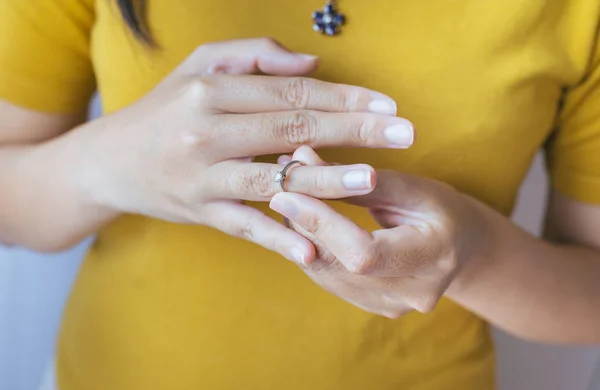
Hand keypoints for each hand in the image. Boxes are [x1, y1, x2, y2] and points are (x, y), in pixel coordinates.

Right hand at [79, 38, 414, 262]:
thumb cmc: (163, 109)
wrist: (109, 161)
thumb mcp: (198, 66)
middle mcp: (207, 132)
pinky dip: (279, 239)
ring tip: (371, 178)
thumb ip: (254, 55)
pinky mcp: (201, 213)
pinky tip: (312, 250)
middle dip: (354, 130)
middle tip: (405, 134)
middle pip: (292, 129)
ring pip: (274, 178)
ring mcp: (204, 177)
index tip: (388, 105)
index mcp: (212, 91)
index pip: (292, 93)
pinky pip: (245, 227)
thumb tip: (312, 65)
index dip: (344, 97)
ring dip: (326, 180)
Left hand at [270, 147, 486, 317]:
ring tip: (288, 198)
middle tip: (279, 186)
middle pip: (337, 265)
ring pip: (325, 275)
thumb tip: (301, 159)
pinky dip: (309, 249)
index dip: (320, 224)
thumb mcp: (410, 186)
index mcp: (433, 257)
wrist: (459, 247)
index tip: (284, 193)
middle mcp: (413, 293)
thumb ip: (358, 178)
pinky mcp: (374, 307)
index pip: (363, 253)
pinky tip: (301, 222)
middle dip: (302, 224)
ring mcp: (392, 307)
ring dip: (299, 236)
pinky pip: (329, 280)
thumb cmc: (438, 208)